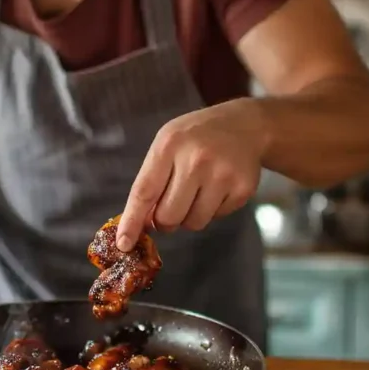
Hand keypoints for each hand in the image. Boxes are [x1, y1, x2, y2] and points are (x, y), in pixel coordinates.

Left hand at [116, 100, 269, 250]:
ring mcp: (222, 175)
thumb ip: (151, 181)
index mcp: (169, 145)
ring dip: (189, 216)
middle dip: (164, 220)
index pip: (144, 192)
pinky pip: (216, 218)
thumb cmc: (196, 138)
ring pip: (193, 223)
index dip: (132, 221)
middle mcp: (196, 160)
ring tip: (197, 191)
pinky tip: (217, 187)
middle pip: (168, 217)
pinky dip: (212, 210)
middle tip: (170, 206)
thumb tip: (139, 225)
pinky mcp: (242, 189)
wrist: (245, 125)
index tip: (123, 244)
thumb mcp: (167, 144)